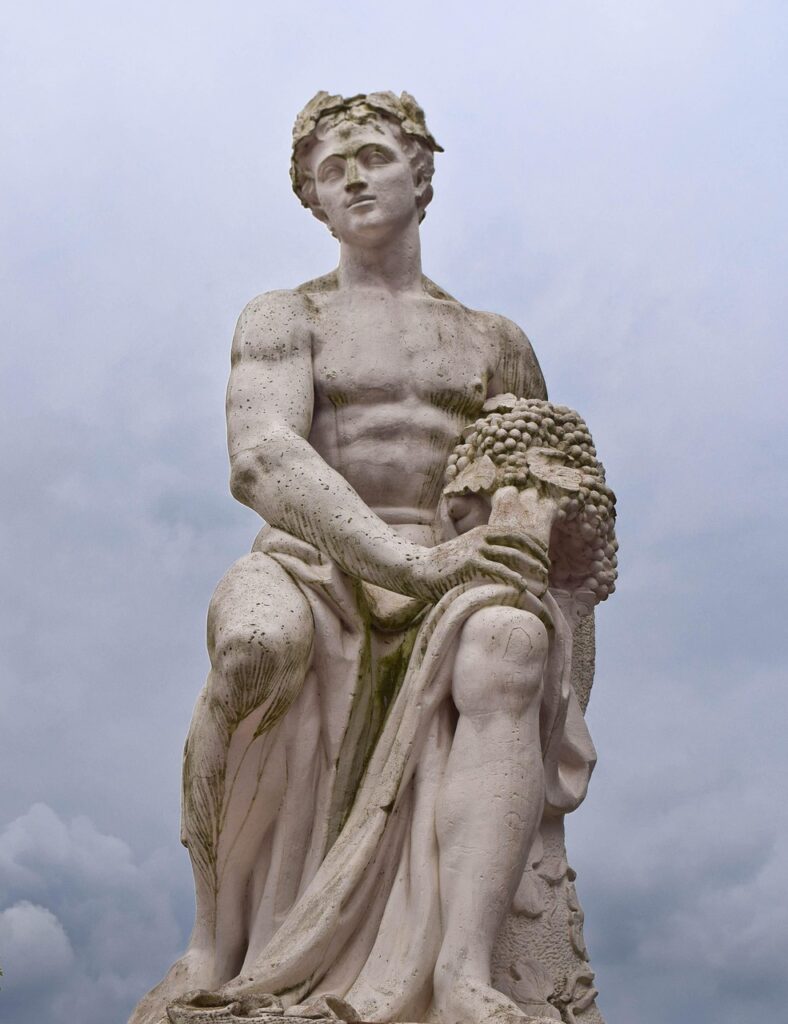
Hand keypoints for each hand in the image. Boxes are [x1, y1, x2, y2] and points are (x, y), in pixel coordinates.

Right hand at [407, 526, 548, 600]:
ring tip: (542, 578)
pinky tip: (523, 586)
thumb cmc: (446, 565)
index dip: (534, 544)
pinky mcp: (471, 563)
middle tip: (548, 569)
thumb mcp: (467, 551)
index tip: (545, 555)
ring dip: (531, 566)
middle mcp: (481, 536)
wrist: (420, 569)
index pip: (516, 533)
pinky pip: (498, 570)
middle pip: (519, 542)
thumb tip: (505, 562)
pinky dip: (514, 577)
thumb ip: (485, 552)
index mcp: (483, 531)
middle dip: (537, 555)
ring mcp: (476, 548)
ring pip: (512, 555)